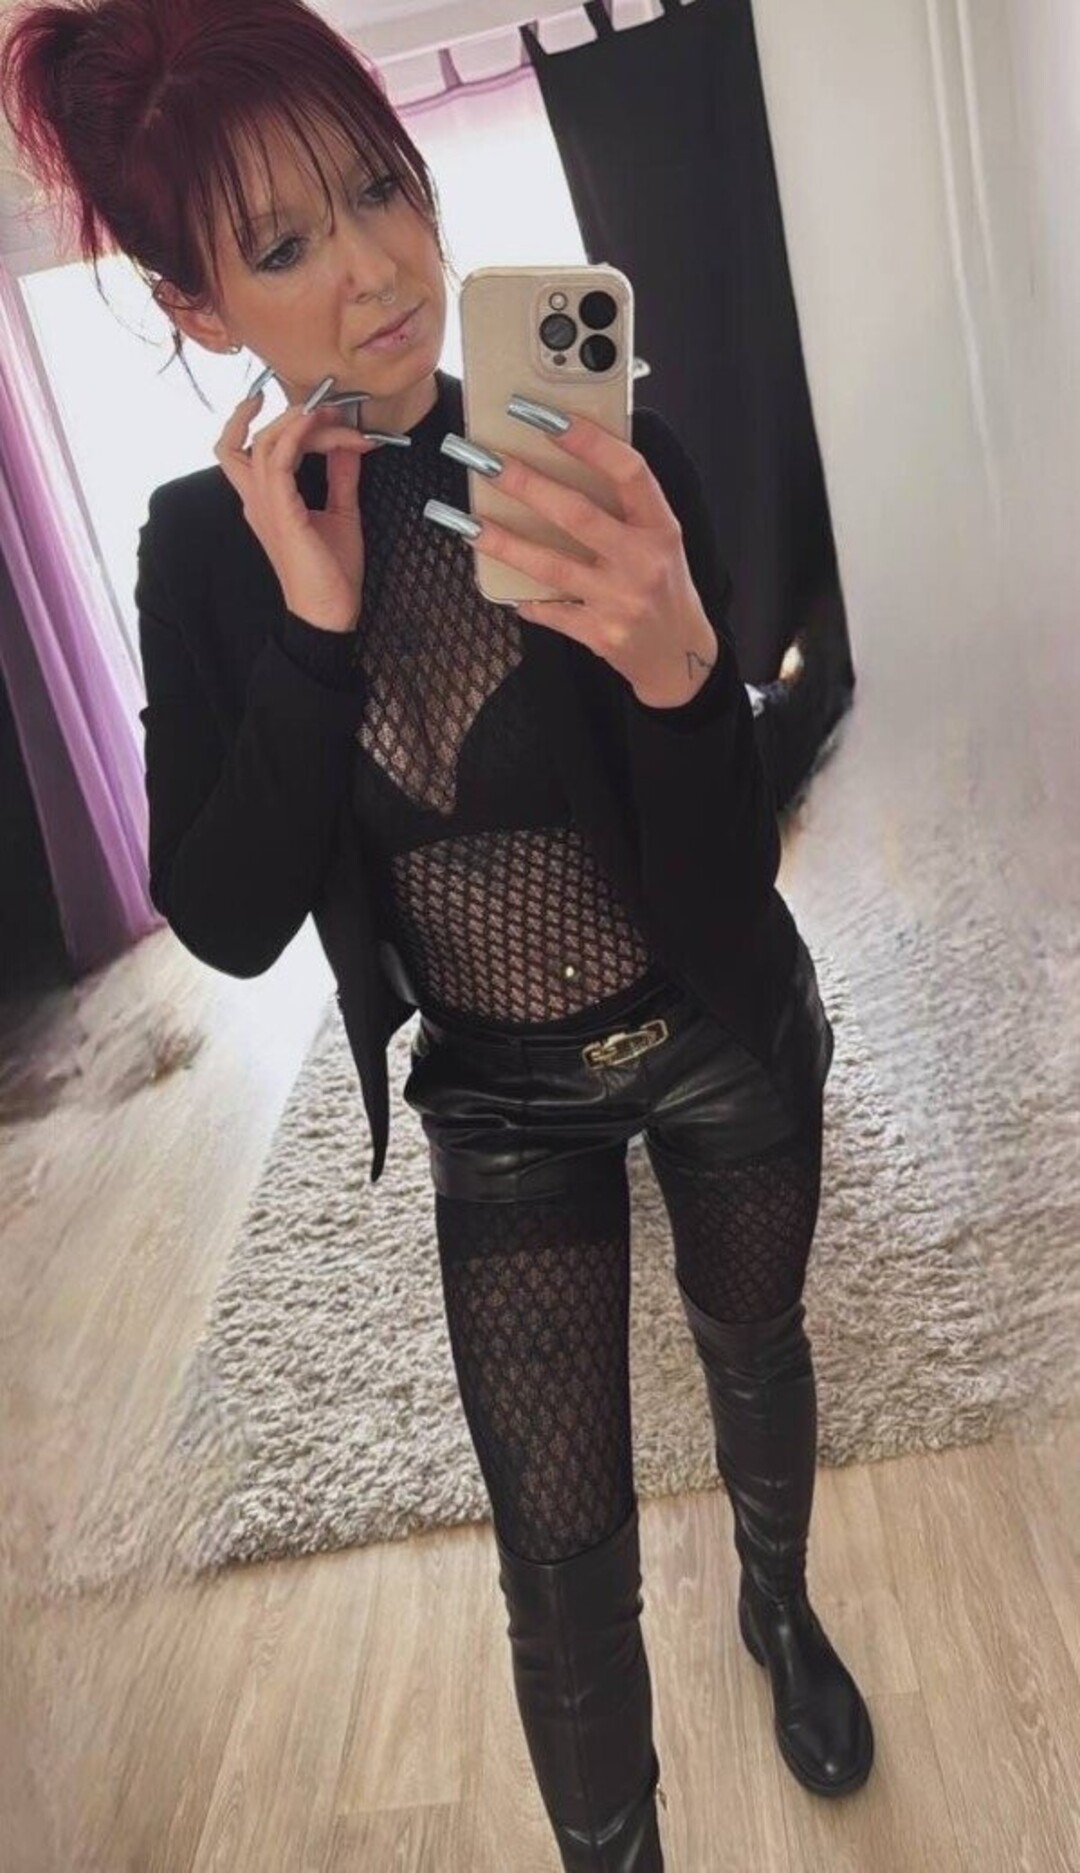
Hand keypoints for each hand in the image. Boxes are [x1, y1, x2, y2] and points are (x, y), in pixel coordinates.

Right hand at [213, 390, 382, 630]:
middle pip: (250, 440)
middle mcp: (257, 500)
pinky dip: (294, 436)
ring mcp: (265, 506)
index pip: (263, 448)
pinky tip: (314, 424)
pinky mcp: (281, 513)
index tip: (328, 417)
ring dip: (295, 421)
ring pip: (262, 443)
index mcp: (266, 501)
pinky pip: (276, 462)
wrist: (329, 612)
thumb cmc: (330, 573)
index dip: (294, 425)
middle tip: (327, 409)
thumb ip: (340, 477)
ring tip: (324, 412)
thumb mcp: (341, 513)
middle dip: (289, 416)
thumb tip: (347, 446)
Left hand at [437, 408, 719, 703]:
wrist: (680, 655)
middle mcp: (643, 561)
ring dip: (503, 542)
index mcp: (661, 527)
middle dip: (525, 483)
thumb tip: (564, 459)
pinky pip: (549, 611)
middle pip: (577, 514)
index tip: (544, 416)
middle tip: (482, 460)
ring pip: (551, 565)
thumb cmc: (663, 585)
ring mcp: (621, 600)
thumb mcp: (660, 539)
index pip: (628, 471)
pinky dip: (525, 598)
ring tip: (464, 521)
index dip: (588, 440)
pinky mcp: (600, 635)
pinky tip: (500, 584)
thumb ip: (625, 506)